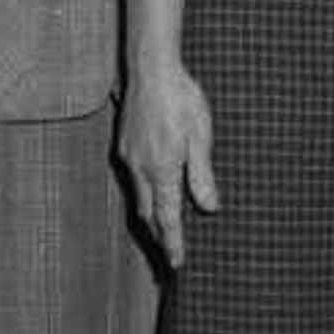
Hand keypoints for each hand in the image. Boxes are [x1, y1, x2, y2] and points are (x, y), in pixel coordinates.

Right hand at [119, 64, 217, 265]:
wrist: (151, 69)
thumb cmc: (182, 99)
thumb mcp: (201, 137)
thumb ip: (202, 175)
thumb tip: (209, 207)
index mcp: (163, 170)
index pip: (167, 217)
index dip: (172, 242)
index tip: (176, 264)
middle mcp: (141, 169)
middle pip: (148, 213)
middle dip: (158, 236)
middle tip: (168, 255)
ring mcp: (129, 157)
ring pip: (138, 197)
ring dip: (150, 215)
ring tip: (162, 229)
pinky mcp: (124, 146)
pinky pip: (134, 179)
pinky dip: (144, 192)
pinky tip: (153, 190)